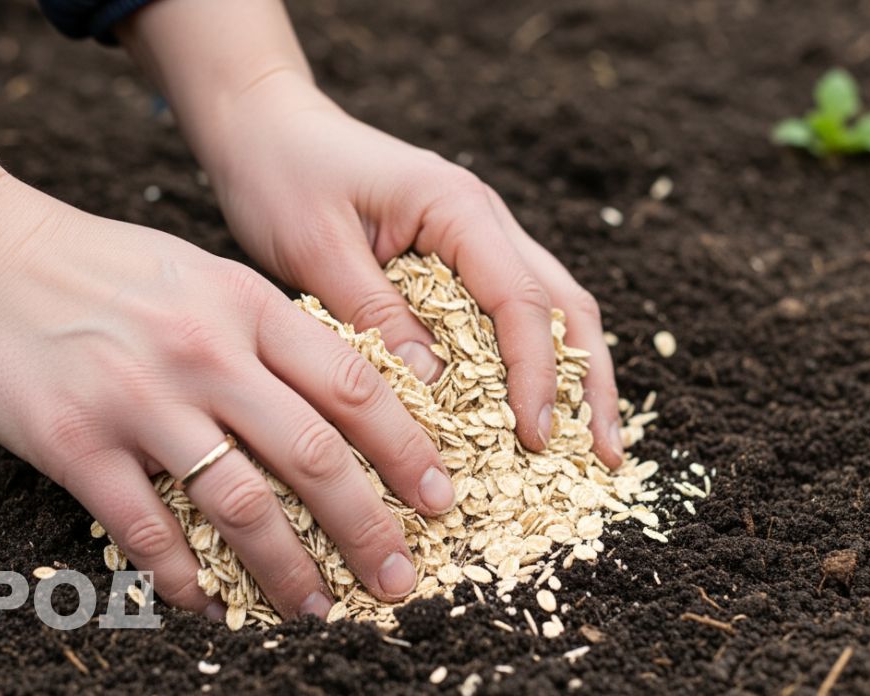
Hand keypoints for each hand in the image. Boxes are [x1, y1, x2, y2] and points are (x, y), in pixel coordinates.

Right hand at [0, 104, 451, 618]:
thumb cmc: (94, 264)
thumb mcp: (198, 273)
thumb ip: (263, 329)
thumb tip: (335, 396)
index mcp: (244, 303)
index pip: (355, 384)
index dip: (408, 450)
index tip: (440, 499)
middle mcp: (204, 351)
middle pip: (314, 454)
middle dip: (370, 527)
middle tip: (402, 578)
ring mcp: (138, 398)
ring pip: (241, 504)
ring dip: (290, 569)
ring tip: (320, 607)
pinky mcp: (73, 441)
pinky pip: (146, 528)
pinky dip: (184, 577)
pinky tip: (208, 606)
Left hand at [198, 74, 624, 465]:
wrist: (265, 128)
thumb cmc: (284, 177)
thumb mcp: (318, 250)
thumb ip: (377, 315)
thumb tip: (436, 388)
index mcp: (456, 207)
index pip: (520, 300)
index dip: (536, 375)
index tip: (537, 438)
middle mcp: (483, 218)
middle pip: (562, 304)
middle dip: (590, 383)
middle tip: (604, 456)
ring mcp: (477, 235)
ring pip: (550, 308)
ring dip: (575, 375)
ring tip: (590, 446)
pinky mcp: (457, 257)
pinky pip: (509, 312)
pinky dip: (532, 361)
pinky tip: (531, 408)